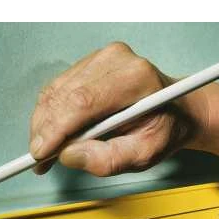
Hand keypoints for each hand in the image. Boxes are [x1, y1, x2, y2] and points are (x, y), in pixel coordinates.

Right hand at [29, 42, 209, 175]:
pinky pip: (58, 89)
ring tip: (46, 152)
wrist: (179, 109)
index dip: (56, 129)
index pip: (83, 101)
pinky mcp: (90, 62)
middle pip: (64, 95)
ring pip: (55, 92)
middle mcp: (116, 59)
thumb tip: (69, 155)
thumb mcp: (147, 154)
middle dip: (44, 131)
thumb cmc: (165, 130)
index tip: (40, 154)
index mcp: (135, 78)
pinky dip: (49, 114)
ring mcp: (101, 57)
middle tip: (39, 161)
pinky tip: (52, 135)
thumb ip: (110, 159)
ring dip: (43, 124)